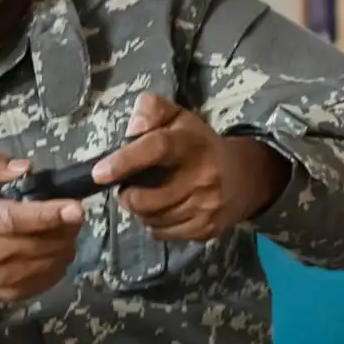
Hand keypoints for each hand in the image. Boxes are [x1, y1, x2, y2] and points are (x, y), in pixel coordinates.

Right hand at [0, 150, 84, 307]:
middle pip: (42, 242)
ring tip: (60, 229)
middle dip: (67, 227)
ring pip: (52, 261)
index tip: (76, 208)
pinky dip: (59, 261)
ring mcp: (3, 277)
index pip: (15, 219)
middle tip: (72, 213)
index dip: (48, 214)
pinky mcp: (14, 293)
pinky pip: (51, 277)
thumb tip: (25, 167)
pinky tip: (51, 248)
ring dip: (66, 243)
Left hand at [92, 93, 291, 241]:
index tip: (99, 174)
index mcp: (192, 143)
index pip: (157, 148)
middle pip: (145, 198)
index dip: (125, 161)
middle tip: (131, 184)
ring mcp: (206, 207)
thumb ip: (151, 110)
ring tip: (151, 194)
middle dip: (127, 194)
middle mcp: (203, 176)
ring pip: (150, 219)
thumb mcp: (176, 117)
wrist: (244, 176)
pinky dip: (154, 223)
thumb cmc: (197, 144)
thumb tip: (133, 129)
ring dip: (140, 209)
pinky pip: (161, 233)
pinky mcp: (206, 229)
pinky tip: (165, 207)